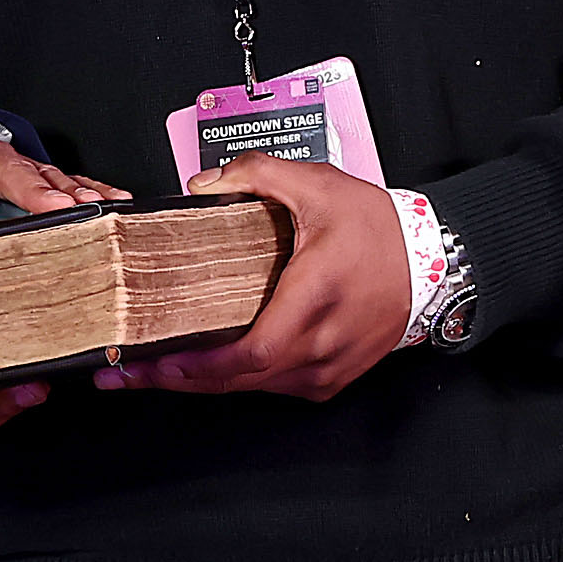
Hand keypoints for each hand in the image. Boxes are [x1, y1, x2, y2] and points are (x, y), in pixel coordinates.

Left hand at [0, 120, 129, 231]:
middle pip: (12, 174)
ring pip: (44, 175)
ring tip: (98, 206)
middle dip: (37, 193)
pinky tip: (113, 199)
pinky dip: (87, 187)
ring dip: (71, 191)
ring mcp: (12, 161)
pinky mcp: (31, 171)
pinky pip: (62, 178)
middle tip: (60, 208)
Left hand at [99, 155, 411, 402]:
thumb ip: (256, 175)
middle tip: (123, 372)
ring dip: (202, 383)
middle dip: (177, 379)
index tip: (154, 362)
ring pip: (254, 387)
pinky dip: (236, 378)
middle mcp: (322, 345)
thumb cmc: (382, 230)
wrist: (439, 261)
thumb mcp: (318, 185)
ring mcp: (329, 367)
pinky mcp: (332, 376)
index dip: (199, 366)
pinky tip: (201, 367)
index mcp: (314, 300)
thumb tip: (204, 184)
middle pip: (240, 379)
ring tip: (150, 370)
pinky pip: (274, 385)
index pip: (252, 352)